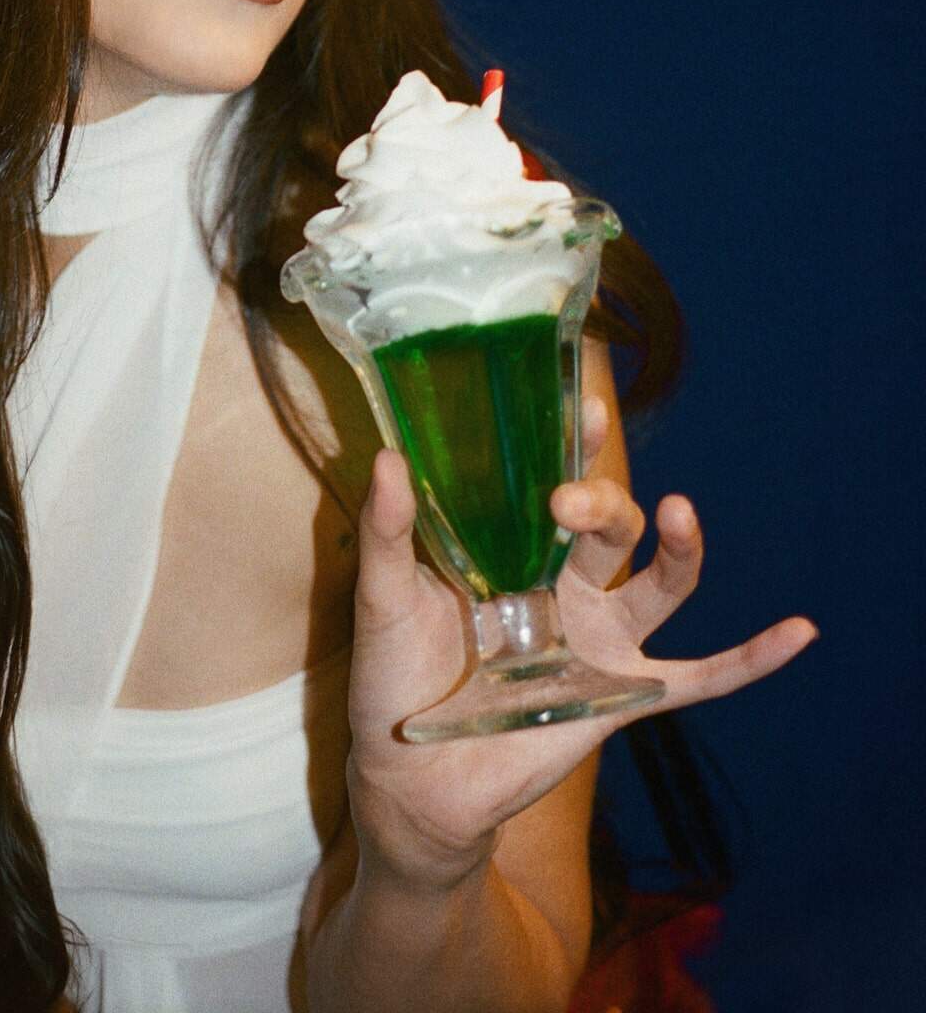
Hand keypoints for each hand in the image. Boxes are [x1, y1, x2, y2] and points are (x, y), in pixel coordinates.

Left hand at [343, 398, 816, 886]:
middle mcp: (566, 585)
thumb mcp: (382, 598)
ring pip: (660, 586)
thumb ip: (387, 532)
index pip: (555, 482)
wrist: (409, 777)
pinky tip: (798, 631)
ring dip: (682, 552)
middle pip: (610, 527)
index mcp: (514, 550)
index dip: (575, 444)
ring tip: (683, 514)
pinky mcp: (620, 698)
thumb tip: (388, 458)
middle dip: (601, 502)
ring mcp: (599, 640)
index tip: (583, 405)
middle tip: (565, 500)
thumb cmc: (393, 679)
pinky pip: (699, 677)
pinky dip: (751, 659)